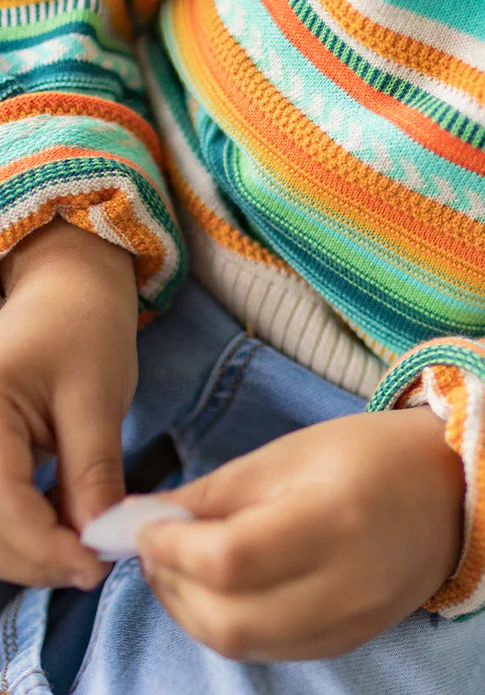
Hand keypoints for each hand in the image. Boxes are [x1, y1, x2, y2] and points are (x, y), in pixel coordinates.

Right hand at [0, 216, 137, 587]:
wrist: (67, 292)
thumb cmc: (85, 331)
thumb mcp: (97, 400)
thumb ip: (93, 473)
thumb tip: (97, 540)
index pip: (1, 510)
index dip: (47, 550)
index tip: (97, 568)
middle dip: (37, 556)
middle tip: (95, 560)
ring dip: (26, 547)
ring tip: (82, 533)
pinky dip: (18, 526)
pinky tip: (59, 514)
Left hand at [137, 406, 464, 660]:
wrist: (454, 488)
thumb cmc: (373, 452)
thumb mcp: (294, 450)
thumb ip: (218, 490)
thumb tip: (144, 518)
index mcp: (334, 518)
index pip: (230, 558)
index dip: (172, 547)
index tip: (144, 525)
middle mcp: (346, 583)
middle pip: (227, 617)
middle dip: (171, 584)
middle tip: (155, 548)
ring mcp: (351, 621)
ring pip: (242, 644)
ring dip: (192, 611)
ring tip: (182, 568)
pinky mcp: (350, 640)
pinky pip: (270, 650)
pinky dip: (231, 625)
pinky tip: (224, 590)